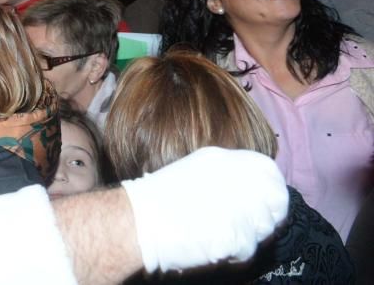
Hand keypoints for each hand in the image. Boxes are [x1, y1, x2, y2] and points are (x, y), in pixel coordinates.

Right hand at [121, 147, 288, 272]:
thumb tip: (248, 193)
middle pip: (275, 202)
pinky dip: (234, 253)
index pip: (270, 173)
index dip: (270, 193)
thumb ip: (225, 177)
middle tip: (243, 227)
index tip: (262, 206)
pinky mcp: (238, 236)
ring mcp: (240, 207)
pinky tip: (211, 246)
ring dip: (248, 236)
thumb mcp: (194, 171)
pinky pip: (248, 250)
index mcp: (225, 160)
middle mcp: (238, 179)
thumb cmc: (158, 198)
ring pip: (264, 228)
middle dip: (265, 217)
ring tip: (218, 234)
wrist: (138, 220)